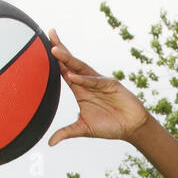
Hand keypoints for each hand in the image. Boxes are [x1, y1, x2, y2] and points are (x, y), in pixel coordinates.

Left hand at [46, 28, 152, 145]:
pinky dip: (84, 79)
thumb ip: (67, 132)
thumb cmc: (110, 126)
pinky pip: (95, 80)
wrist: (131, 128)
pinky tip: (72, 76)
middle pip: (71, 63)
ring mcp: (99, 81)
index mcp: (80, 90)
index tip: (45, 44)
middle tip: (49, 34)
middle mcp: (88, 82)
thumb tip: (50, 143)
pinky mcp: (111, 84)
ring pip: (81, 67)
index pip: (63, 71)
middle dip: (60, 48)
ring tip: (55, 50)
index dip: (54, 59)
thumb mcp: (84, 129)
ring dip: (68, 59)